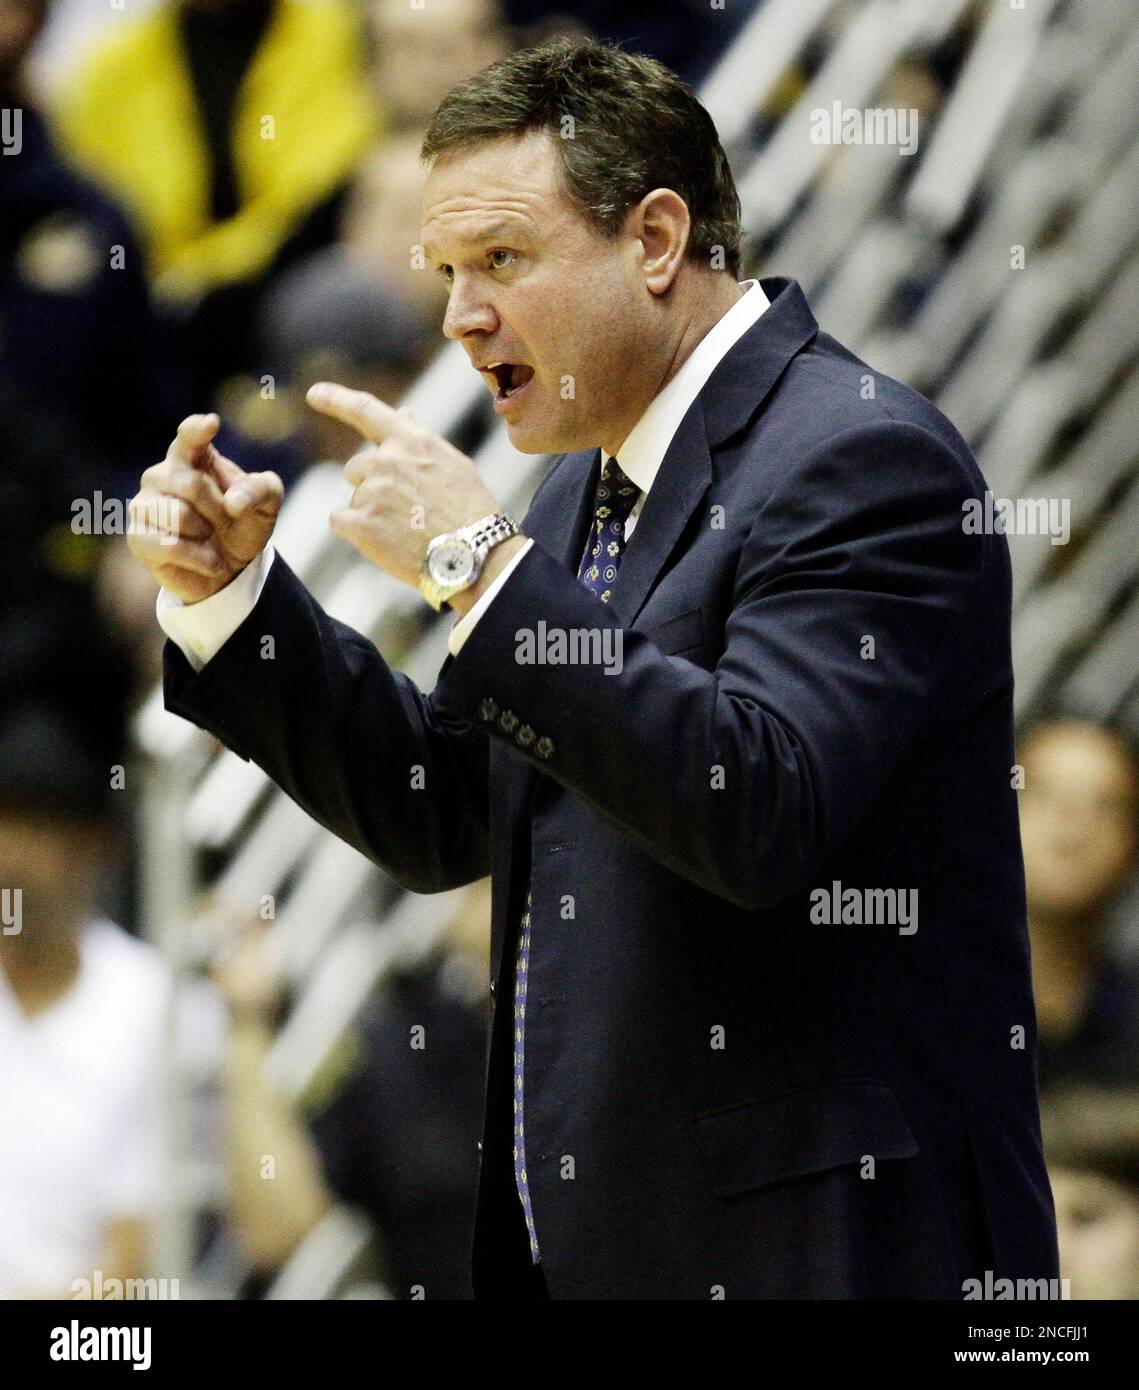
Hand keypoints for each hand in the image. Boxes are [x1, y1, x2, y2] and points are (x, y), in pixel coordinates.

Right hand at [127, 413, 283, 602]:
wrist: (230, 568)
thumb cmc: (242, 525)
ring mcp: (145, 504)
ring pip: (178, 515)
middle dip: (218, 510)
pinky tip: (207, 561)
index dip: (197, 430)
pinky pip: (170, 546)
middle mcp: (162, 475)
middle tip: (225, 522)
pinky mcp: (138, 537)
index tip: (212, 423)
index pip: (190, 437)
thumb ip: (261, 490)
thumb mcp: (266, 505)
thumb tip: (233, 503)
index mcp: (194, 457)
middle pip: (191, 484)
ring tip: (210, 539)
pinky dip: (199, 558)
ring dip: (206, 535)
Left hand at [306, 382, 504, 589]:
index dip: (335, 399)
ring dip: (371, 514)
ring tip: (405, 530)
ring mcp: (372, 492)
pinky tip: (387, 542)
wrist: (474, 556)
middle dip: (372, 487)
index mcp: (410, 440)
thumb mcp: (453, 464)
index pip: (364, 410)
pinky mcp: (360, 523)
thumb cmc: (470, 513)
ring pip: (354, 499)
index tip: (314, 394)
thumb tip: (402, 413)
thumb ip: (420, 439)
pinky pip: (340, 522)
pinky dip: (357, 533)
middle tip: (405, 511)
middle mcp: (386, 460)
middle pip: (356, 469)